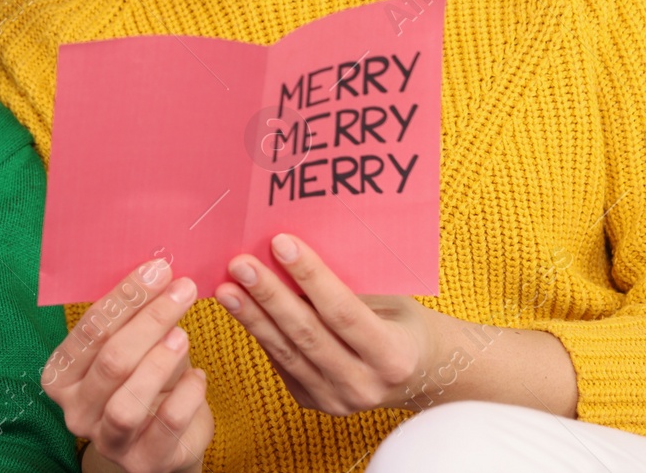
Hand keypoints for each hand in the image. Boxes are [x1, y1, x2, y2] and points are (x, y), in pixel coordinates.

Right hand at [42, 259, 212, 472]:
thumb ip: (133, 315)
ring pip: (127, 402)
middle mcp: (77, 412)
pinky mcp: (145, 463)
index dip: (126, 297)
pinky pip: (167, 426)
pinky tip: (199, 376)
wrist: (163, 441)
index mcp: (62, 375)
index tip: (159, 269)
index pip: (90, 330)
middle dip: (150, 320)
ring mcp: (109, 442)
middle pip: (111, 360)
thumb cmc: (144, 378)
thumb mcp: (131, 345)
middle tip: (182, 291)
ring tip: (183, 334)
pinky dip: (187, 395)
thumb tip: (158, 269)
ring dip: (158, 362)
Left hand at [214, 233, 443, 414]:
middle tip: (241, 264)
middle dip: (269, 296)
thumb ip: (355, 281)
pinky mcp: (313, 402)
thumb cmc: (403, 323)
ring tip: (226, 287)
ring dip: (252, 317)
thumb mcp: (393, 299)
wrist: (418, 375)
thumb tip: (303, 243)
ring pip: (285, 352)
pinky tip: (240, 307)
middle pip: (307, 334)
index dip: (310, 276)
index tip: (282, 243)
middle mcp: (364, 384)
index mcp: (392, 356)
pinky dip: (260, 332)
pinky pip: (281, 363)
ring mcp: (336, 400)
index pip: (343, 312)